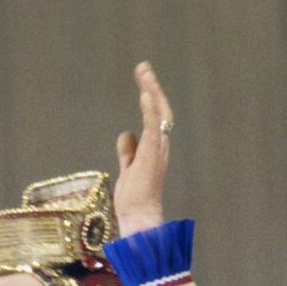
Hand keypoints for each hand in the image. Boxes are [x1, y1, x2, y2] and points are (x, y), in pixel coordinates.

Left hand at [113, 62, 174, 237]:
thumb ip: (128, 151)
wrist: (139, 217)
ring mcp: (157, 150)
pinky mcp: (151, 155)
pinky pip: (154, 127)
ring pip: (159, 113)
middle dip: (152, 87)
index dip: (150, 97)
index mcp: (155, 149)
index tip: (142, 79)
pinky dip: (150, 109)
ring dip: (152, 91)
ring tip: (144, 72)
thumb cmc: (135, 199)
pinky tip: (145, 93)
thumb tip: (125, 133)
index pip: (155, 117)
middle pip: (160, 110)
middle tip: (143, 67)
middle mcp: (160, 146)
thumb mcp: (128, 169)